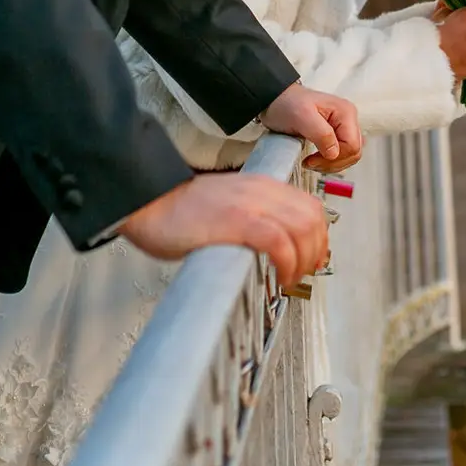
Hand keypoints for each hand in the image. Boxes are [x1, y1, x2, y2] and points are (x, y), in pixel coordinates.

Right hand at [118, 173, 328, 283]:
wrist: (147, 202)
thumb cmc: (179, 212)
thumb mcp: (226, 205)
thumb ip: (253, 217)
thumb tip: (275, 246)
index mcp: (260, 186)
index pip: (309, 207)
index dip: (317, 238)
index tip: (310, 260)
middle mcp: (260, 191)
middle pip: (313, 218)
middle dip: (315, 252)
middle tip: (301, 274)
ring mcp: (249, 205)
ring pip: (302, 229)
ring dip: (303, 261)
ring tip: (288, 279)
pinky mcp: (236, 222)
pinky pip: (279, 241)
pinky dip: (287, 262)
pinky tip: (278, 277)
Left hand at [259, 82, 363, 172]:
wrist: (277, 101)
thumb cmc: (287, 103)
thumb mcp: (301, 116)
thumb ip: (321, 134)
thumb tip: (334, 153)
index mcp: (346, 112)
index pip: (352, 146)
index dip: (334, 158)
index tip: (313, 160)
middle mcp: (348, 120)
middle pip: (353, 153)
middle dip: (332, 163)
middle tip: (311, 163)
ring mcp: (343, 128)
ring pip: (348, 157)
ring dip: (330, 164)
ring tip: (311, 162)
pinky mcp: (335, 136)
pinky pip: (341, 156)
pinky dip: (329, 162)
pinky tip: (315, 159)